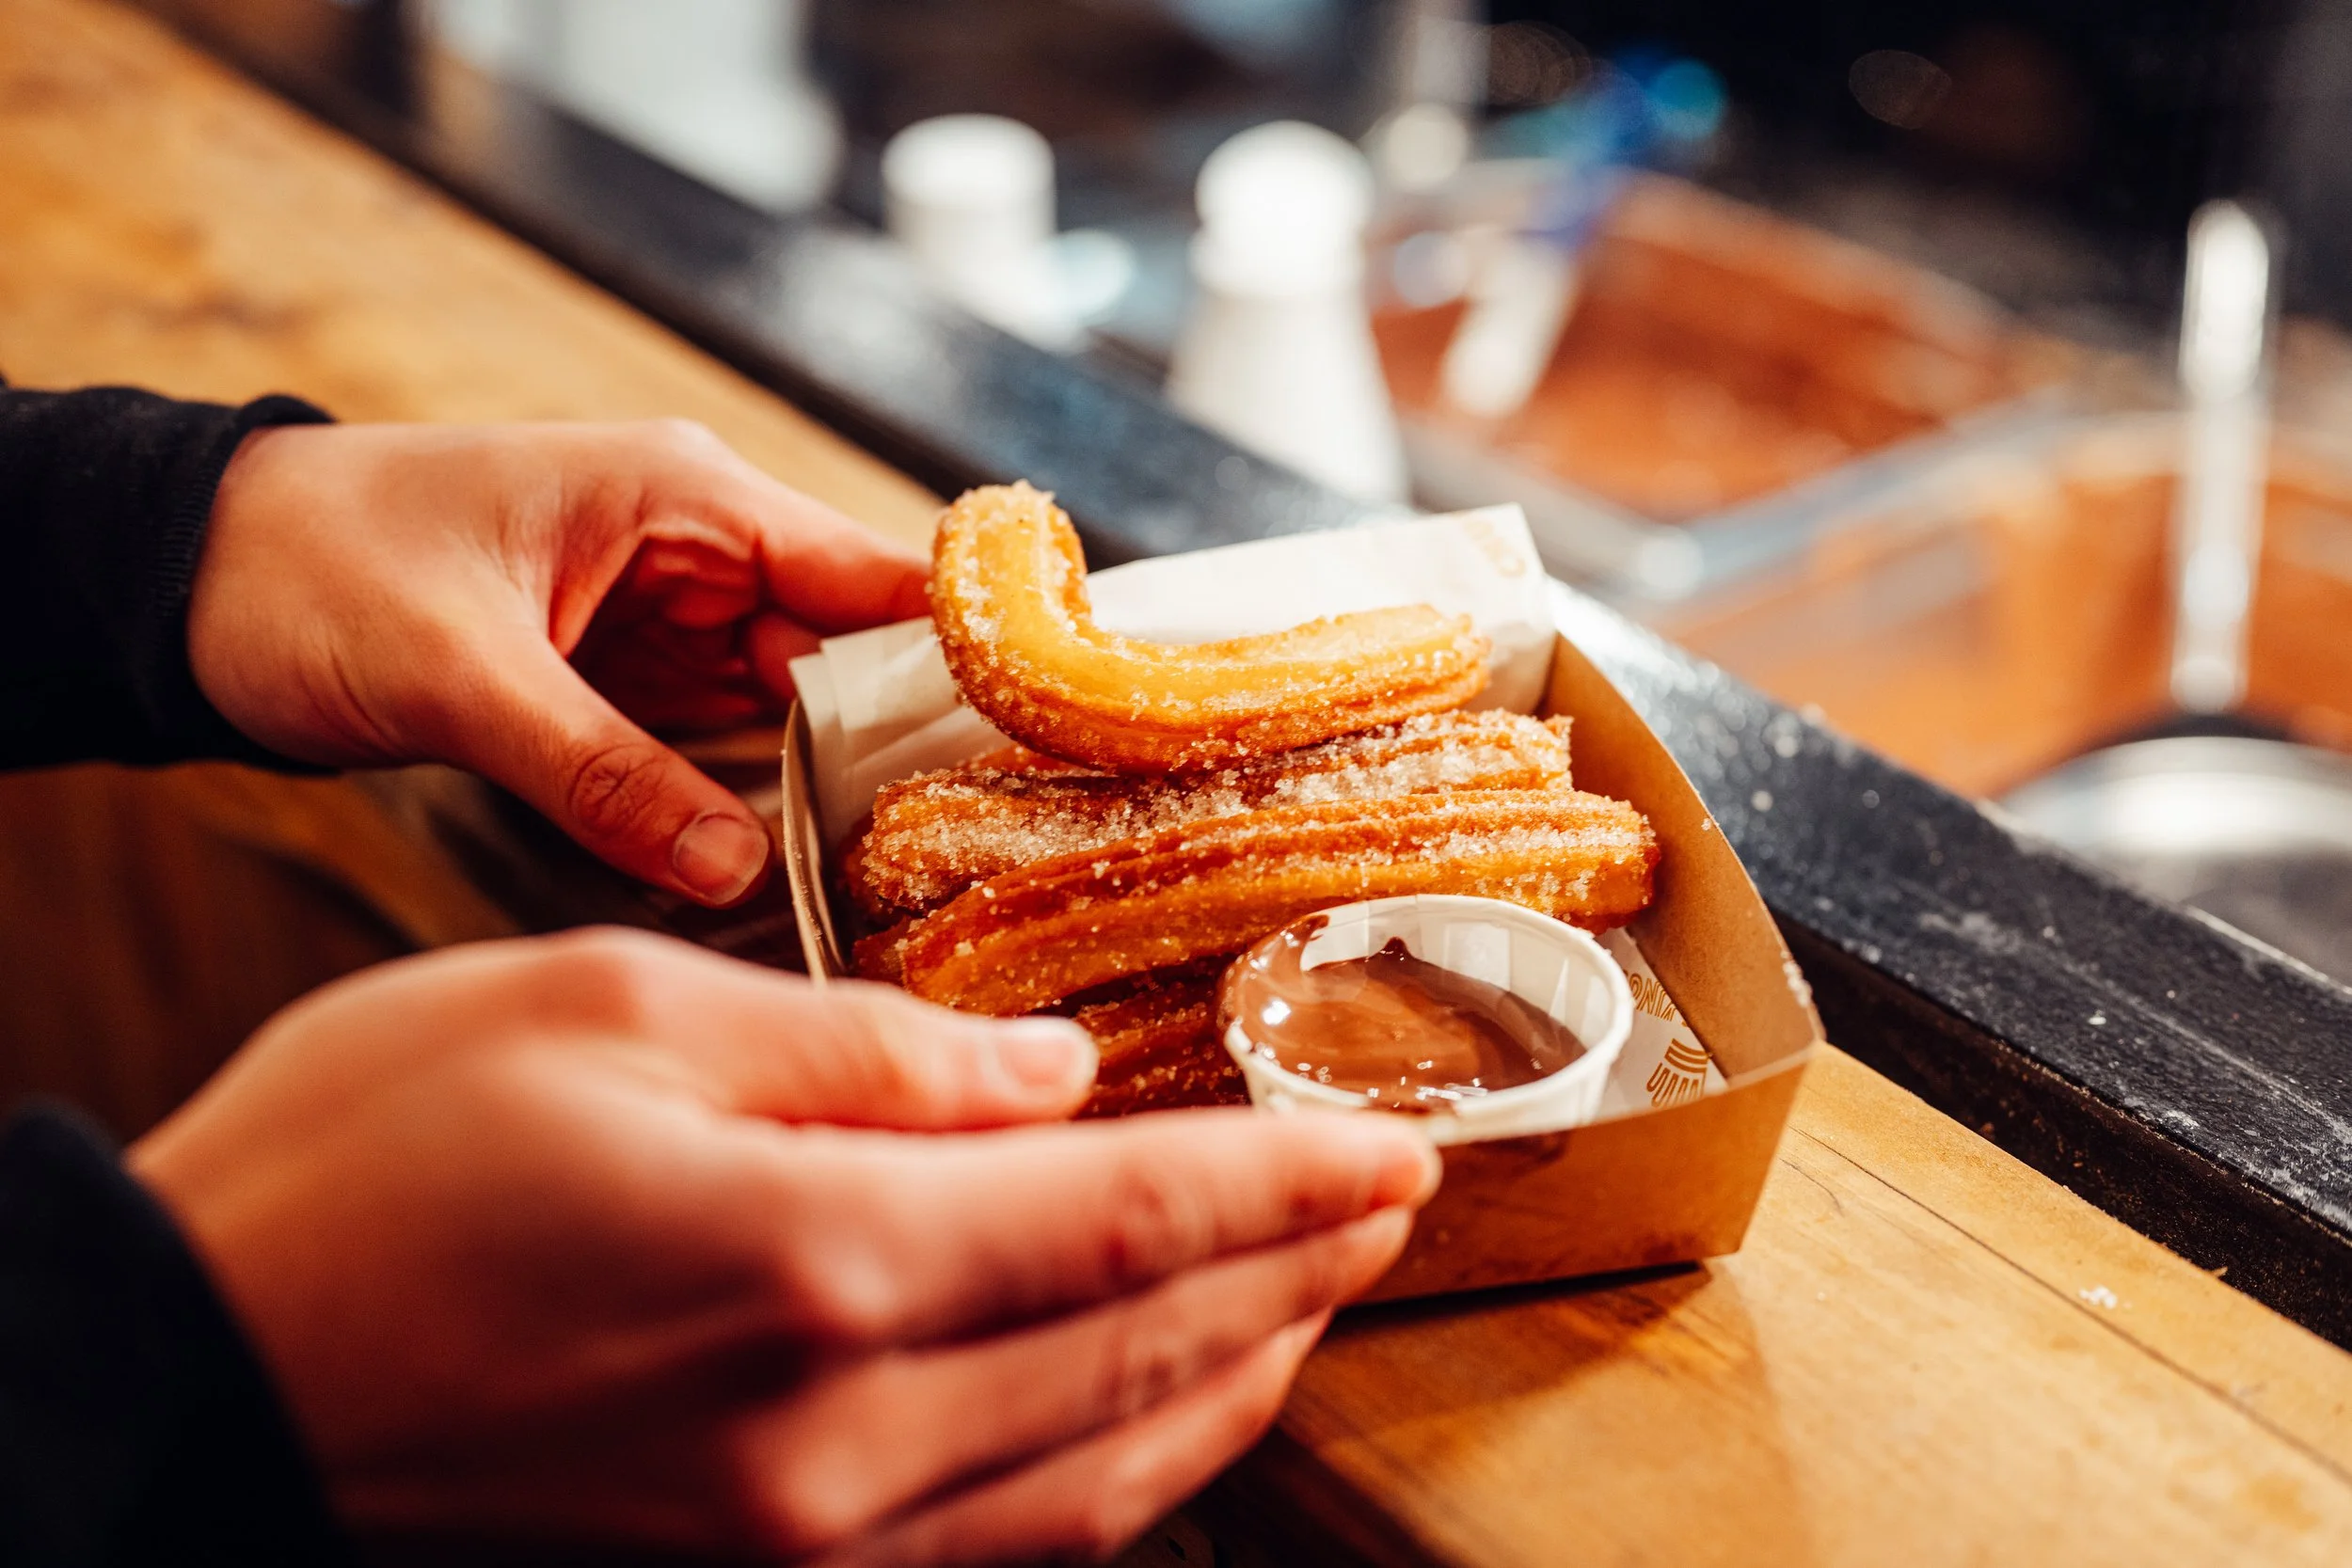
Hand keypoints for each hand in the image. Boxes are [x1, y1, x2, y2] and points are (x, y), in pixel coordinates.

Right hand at [130, 931, 1437, 1562]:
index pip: (1130, 1220)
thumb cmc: (367, 1163)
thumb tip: (1039, 1072)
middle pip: (1146, 1351)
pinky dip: (1116, 1471)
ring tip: (1309, 1296)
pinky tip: (1156, 1411)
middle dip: (1291, 1273)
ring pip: (1103, 1472)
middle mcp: (838, 1433)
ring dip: (1231, 1379)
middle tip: (1385, 1199)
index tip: (1391, 1147)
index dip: (1284, 1184)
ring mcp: (799, 1535)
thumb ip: (858, 1047)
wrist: (194, 1368)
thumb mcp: (607, 1014)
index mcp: (813, 1261)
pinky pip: (1002, 1545)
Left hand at [189, 420, 929, 906]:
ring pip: (797, 707)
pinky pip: (725, 742)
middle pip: (855, 651)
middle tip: (973, 851)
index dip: (970, 642)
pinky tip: (799, 864)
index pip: (875, 566)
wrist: (189, 579)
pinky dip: (754, 798)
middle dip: (905, 745)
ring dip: (833, 783)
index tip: (1051, 728)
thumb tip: (734, 865)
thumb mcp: (458, 675)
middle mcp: (697, 550)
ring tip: (905, 874)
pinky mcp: (625, 678)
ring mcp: (664, 617)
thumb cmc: (311, 571)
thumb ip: (598, 772)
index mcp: (683, 497)